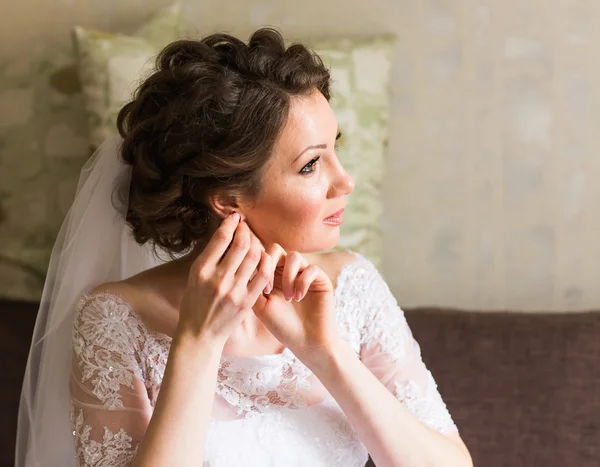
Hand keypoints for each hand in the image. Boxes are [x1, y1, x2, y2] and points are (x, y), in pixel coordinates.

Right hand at [176, 213, 273, 345]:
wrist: (200, 335)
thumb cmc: (194, 304)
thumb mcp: (193, 278)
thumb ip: (209, 257)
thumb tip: (224, 232)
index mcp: (201, 270)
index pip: (221, 238)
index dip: (231, 223)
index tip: (235, 217)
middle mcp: (217, 279)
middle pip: (241, 244)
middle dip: (246, 230)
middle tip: (246, 226)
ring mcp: (233, 291)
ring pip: (254, 257)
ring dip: (256, 244)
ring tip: (254, 240)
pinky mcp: (246, 302)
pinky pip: (262, 276)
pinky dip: (265, 263)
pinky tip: (263, 258)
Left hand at [252, 241, 339, 361]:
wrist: (307, 343)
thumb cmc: (282, 327)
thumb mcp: (260, 306)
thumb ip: (252, 284)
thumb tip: (244, 264)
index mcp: (272, 276)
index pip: (262, 255)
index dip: (258, 266)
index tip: (262, 290)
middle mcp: (287, 271)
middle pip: (276, 249)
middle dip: (270, 266)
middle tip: (269, 289)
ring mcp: (304, 274)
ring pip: (293, 255)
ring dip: (287, 276)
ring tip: (288, 298)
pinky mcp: (321, 279)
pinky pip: (311, 268)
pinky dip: (303, 282)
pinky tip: (299, 298)